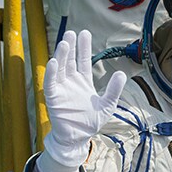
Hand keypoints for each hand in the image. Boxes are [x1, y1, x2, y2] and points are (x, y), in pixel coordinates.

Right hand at [36, 31, 127, 171]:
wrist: (78, 139)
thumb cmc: (91, 122)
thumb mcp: (108, 105)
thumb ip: (113, 90)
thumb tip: (121, 73)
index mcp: (84, 82)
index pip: (83, 60)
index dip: (83, 47)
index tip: (84, 33)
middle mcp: (71, 82)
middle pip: (70, 60)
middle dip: (70, 47)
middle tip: (71, 33)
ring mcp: (61, 89)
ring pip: (60, 68)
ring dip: (61, 55)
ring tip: (65, 43)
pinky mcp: (53, 98)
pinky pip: (50, 83)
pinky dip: (51, 73)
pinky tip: (53, 61)